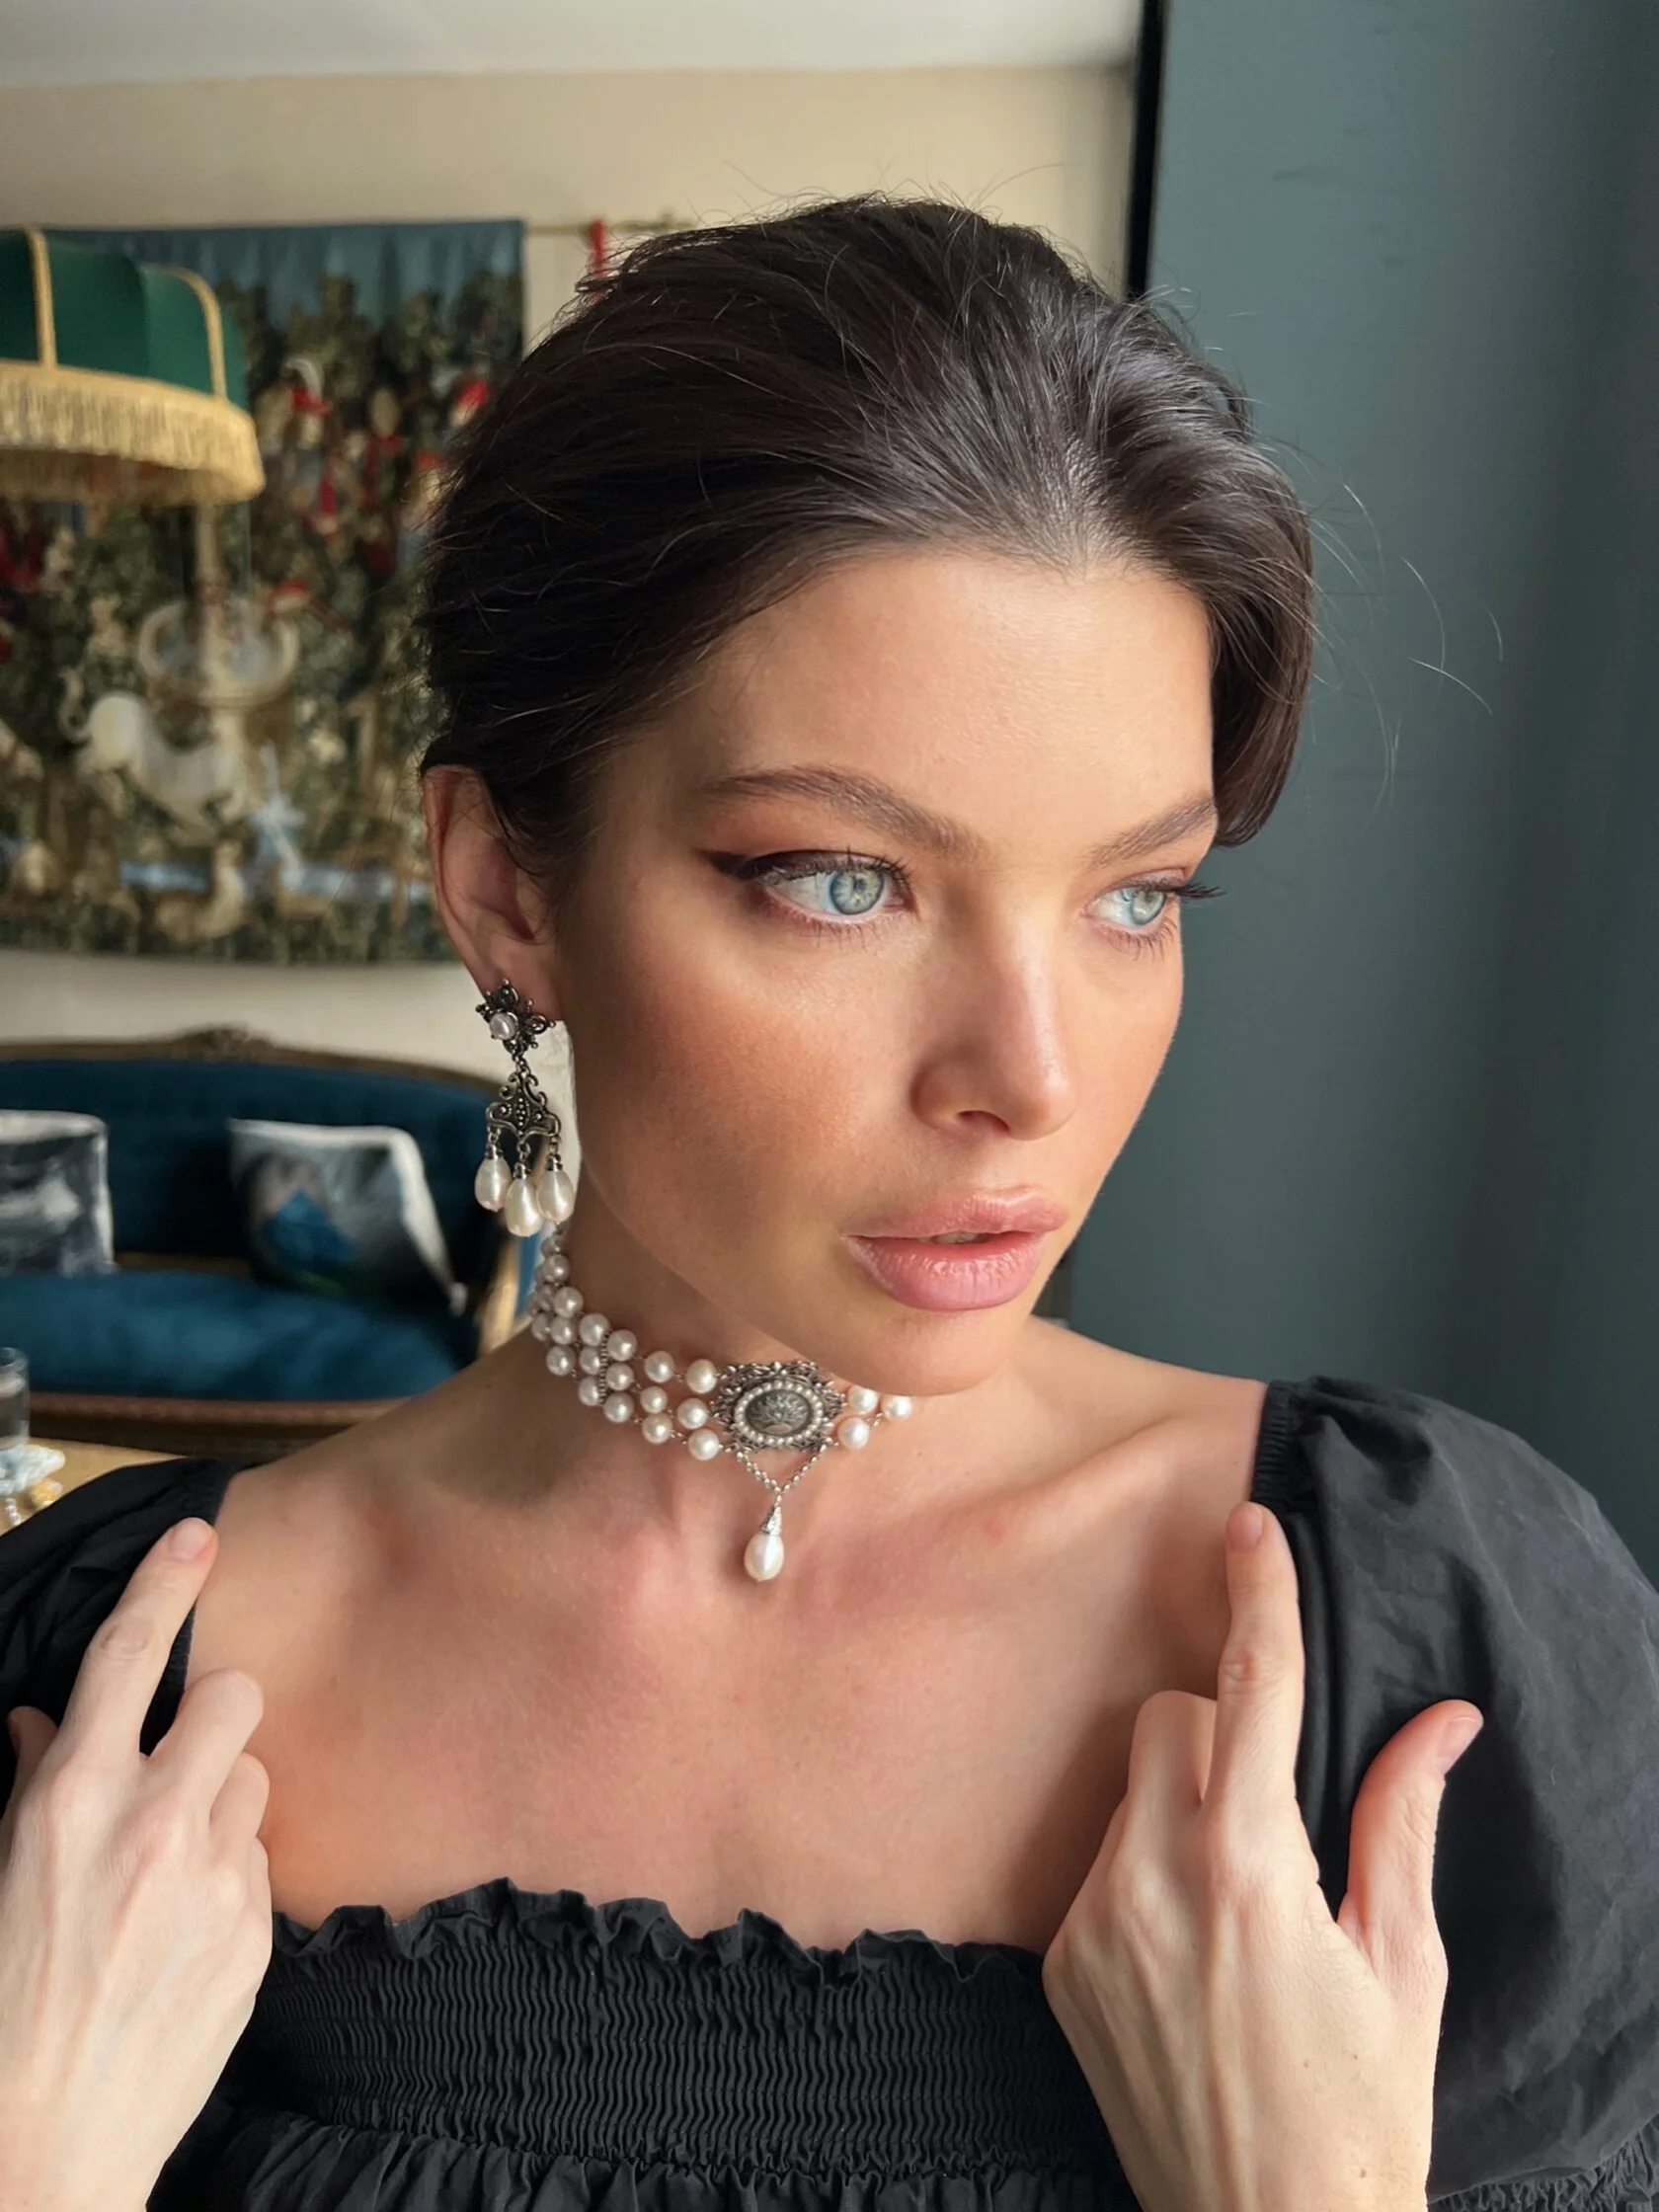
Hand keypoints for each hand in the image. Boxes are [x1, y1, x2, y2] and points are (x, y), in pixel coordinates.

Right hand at [0, 1517, 271, 2211]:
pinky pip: (259, 1862)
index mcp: (74, 1799)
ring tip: (170, 1864)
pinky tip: (181, 1930)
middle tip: (181, 1762)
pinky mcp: (253, 1932)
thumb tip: (44, 1719)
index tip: (197, 1535)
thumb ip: (33, 1784)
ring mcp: (213, 1878)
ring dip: (224, 1803)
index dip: (164, 1582)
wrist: (39, 2148)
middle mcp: (152, 1823)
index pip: (128, 1655)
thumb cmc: (0, 2008)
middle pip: (234, 1697)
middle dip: (212, 1719)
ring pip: (258, 1779)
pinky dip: (228, 1876)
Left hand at [1042, 1499, 1481, 2211]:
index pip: (1253, 1691)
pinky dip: (1142, 1871)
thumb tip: (1441, 1720)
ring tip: (1235, 1906)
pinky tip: (1189, 1952)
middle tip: (1272, 1812)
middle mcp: (1155, 1882)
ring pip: (1126, 1789)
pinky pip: (1097, 1863)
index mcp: (1253, 1870)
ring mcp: (1095, 1925)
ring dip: (1179, 1805)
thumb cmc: (1359, 2109)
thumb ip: (1402, 1821)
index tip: (1249, 1525)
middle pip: (1167, 1720)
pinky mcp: (1059, 1965)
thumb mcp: (1402, 1962)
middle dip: (1219, 1732)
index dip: (1257, 1597)